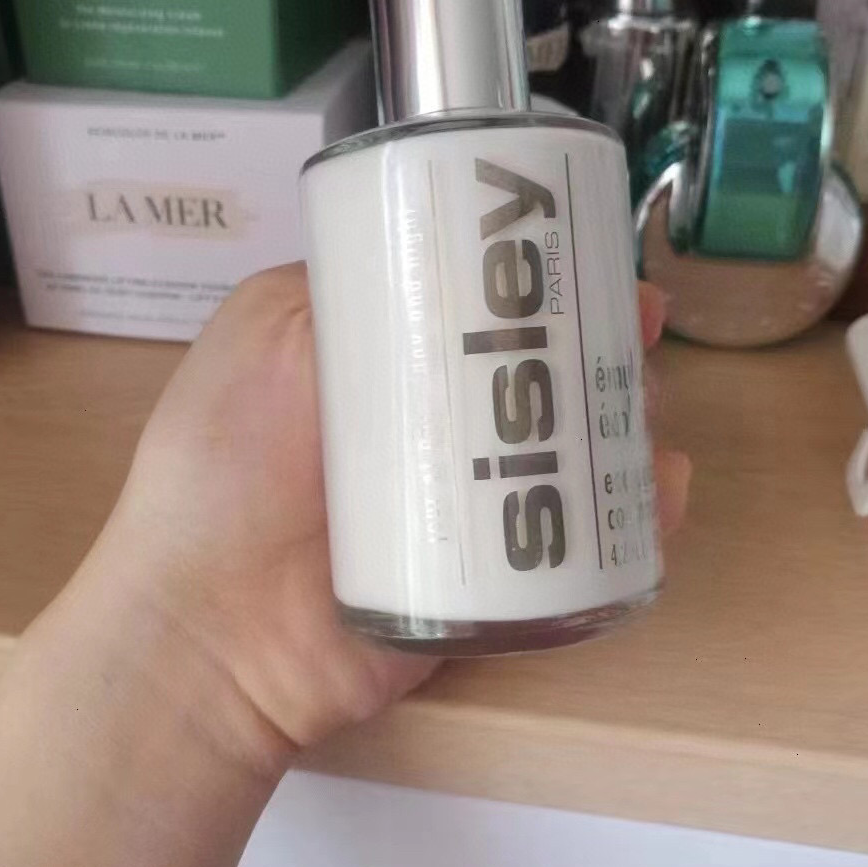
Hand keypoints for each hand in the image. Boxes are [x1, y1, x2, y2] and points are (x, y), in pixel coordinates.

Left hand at [99, 264, 689, 774]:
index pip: (488, 317)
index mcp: (390, 372)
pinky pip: (584, 554)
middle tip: (639, 333)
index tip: (595, 261)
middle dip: (605, 350)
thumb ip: (335, 280)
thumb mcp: (266, 329)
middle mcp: (438, 438)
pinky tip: (658, 489)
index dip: (548, 286)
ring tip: (646, 406)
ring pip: (578, 460)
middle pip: (547, 382)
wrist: (209, 626)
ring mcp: (471, 516)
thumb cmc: (224, 463)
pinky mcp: (496, 590)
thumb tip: (430, 240)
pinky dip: (635, 522)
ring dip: (629, 424)